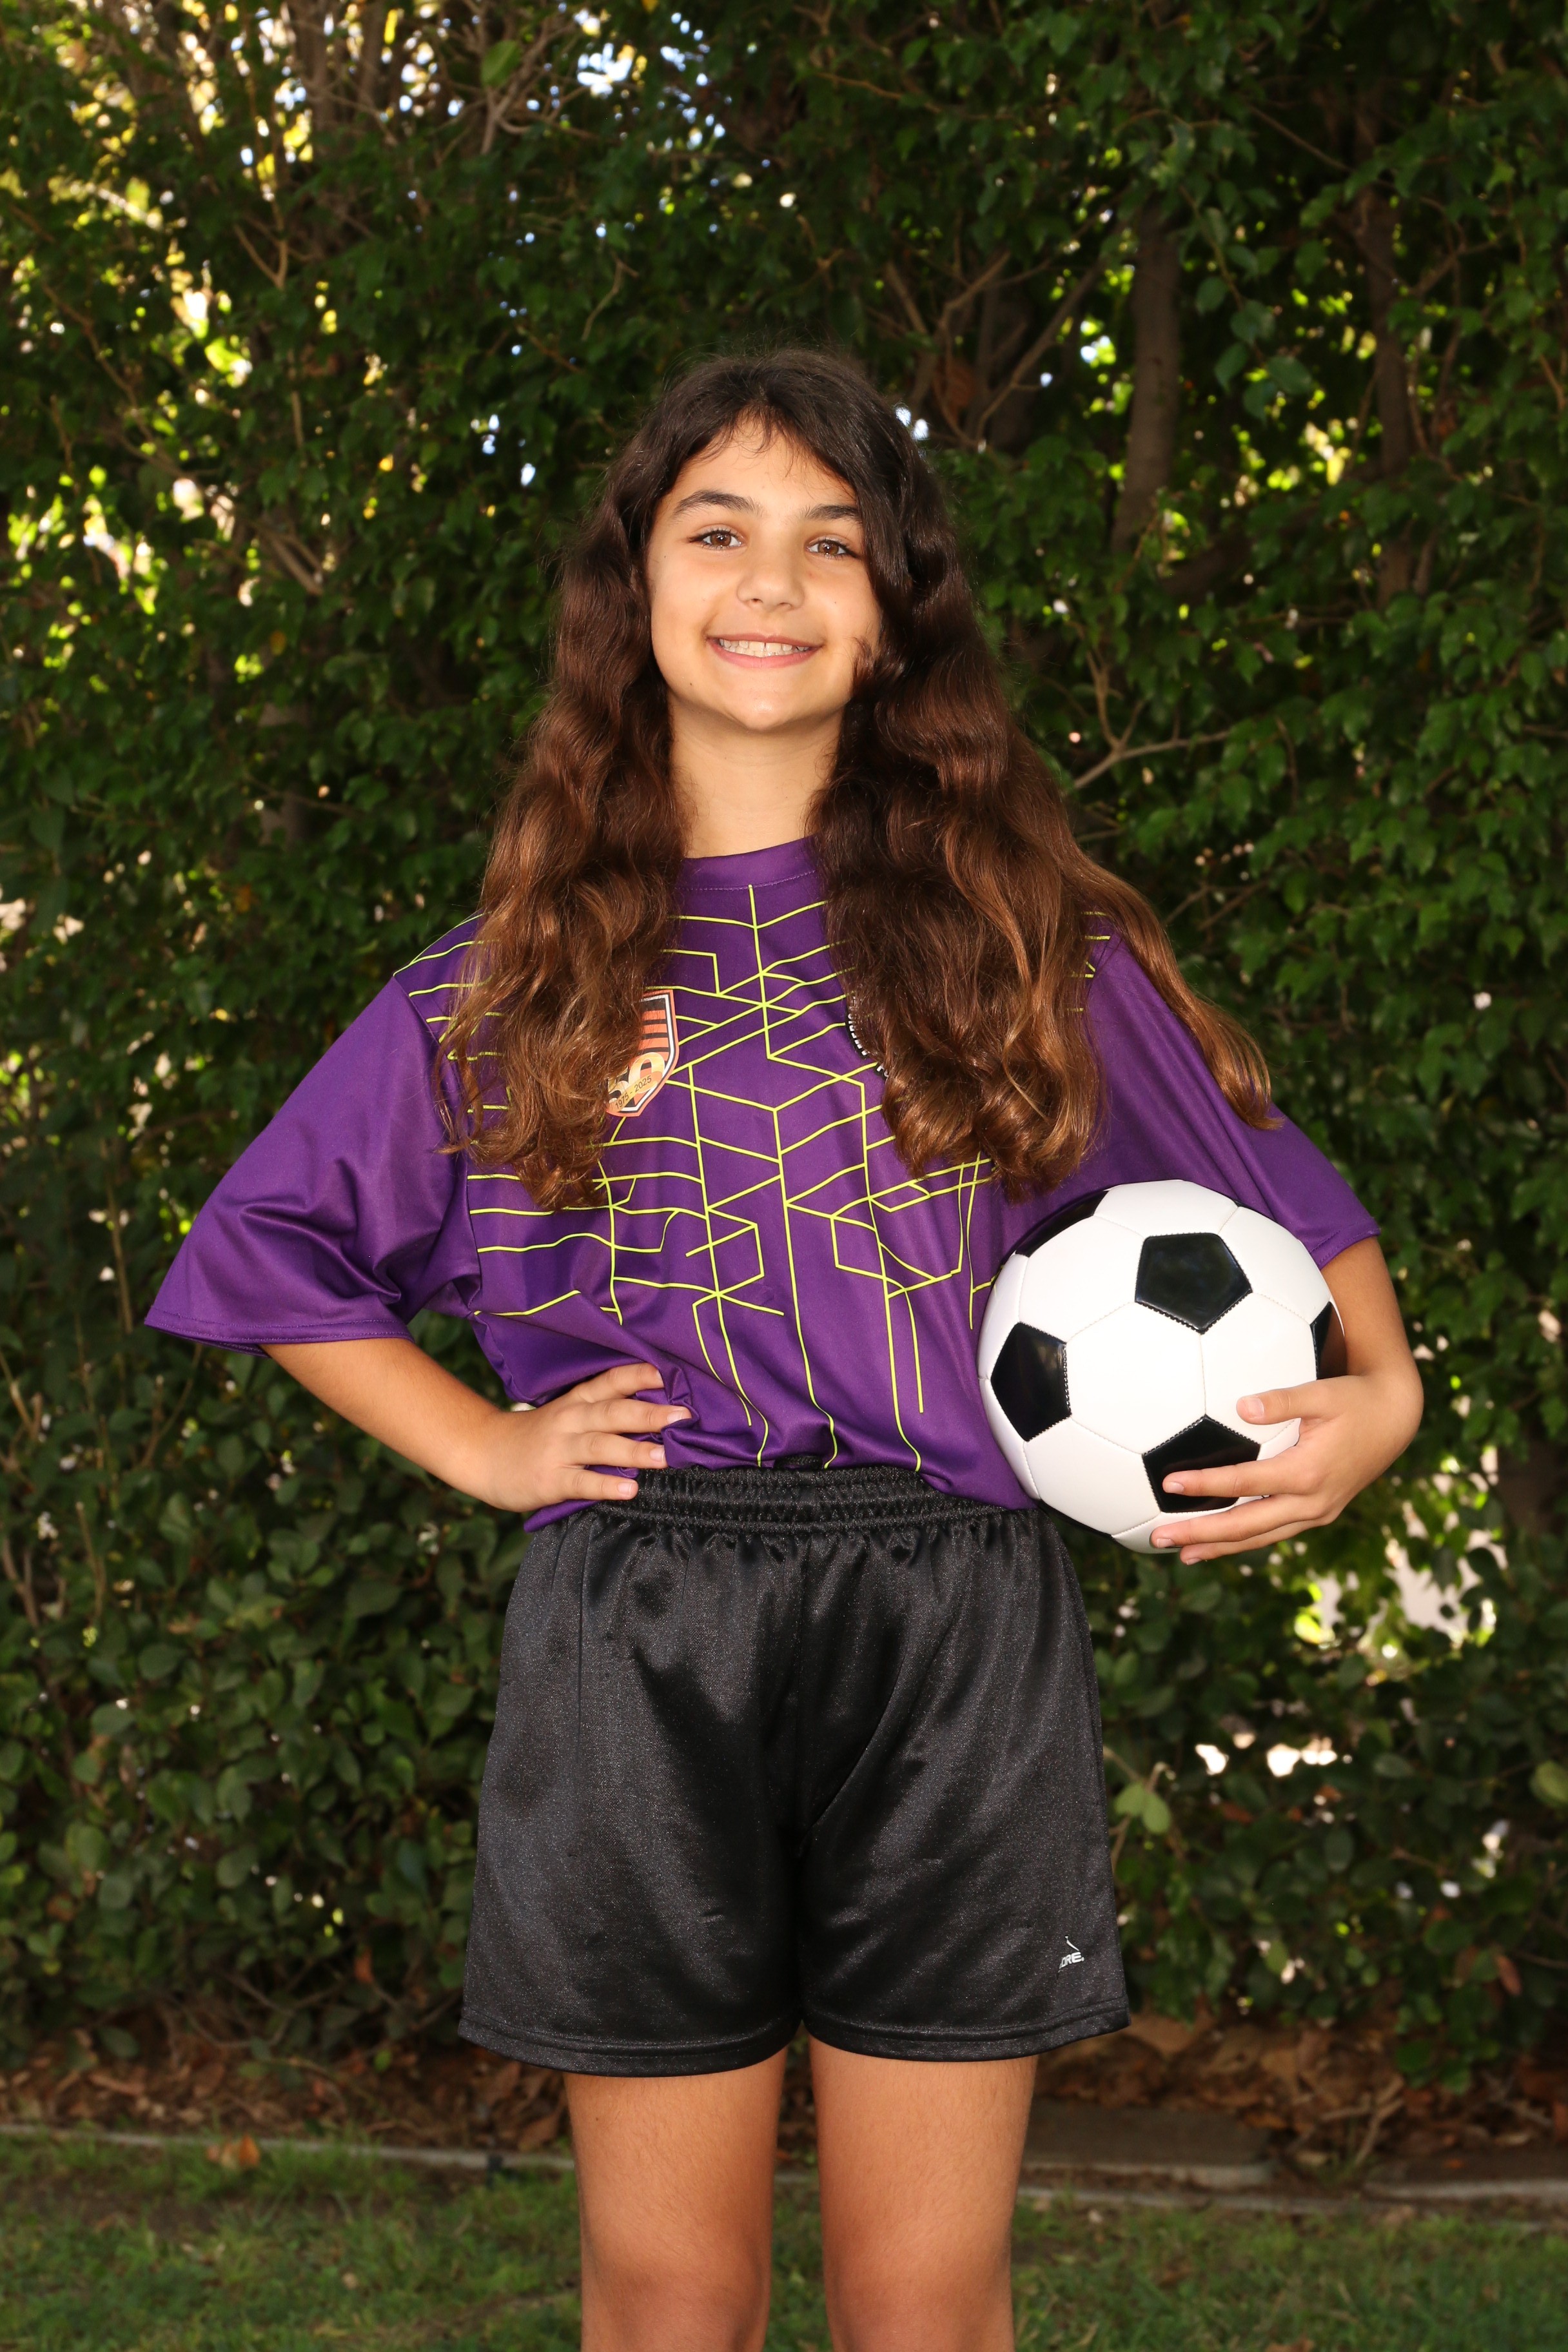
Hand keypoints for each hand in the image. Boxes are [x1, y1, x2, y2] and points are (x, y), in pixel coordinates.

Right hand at [461, 1361, 689, 1513]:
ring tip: (665, 1457)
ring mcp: (559, 1450)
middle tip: (684, 1416)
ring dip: (634, 1451)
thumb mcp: (567, 1413)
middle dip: (649, 1414)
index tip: (672, 1374)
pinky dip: (606, 1485)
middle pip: (612, 1412)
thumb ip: (604, 1410)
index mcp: (578, 1401)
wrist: (484, 1454)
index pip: (611, 1381)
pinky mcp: (550, 1480)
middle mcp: (570, 1420)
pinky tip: (629, 1489)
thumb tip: (659, 1411)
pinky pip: (582, 1482)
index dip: (640, 1376)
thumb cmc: (537, 1436)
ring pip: (600, 1446)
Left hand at [1151, 1365, 1421, 1562]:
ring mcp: (1317, 1513)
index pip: (1245, 1484)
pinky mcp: (1319, 1513)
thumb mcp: (1323, 1392)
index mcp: (1308, 1473)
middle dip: (1201, 1534)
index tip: (1169, 1483)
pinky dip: (1244, 1540)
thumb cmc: (1355, 1399)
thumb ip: (1283, 1399)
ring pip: (1260, 1537)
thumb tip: (1242, 1403)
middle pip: (1246, 1526)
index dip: (1205, 1485)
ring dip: (1219, 1546)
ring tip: (1182, 1554)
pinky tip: (1217, 1543)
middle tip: (1159, 1537)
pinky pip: (1274, 1532)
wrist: (1396, 1420)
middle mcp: (1312, 1502)